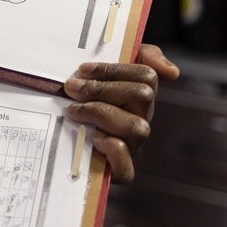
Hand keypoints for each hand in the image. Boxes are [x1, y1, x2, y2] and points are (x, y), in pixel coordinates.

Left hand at [63, 43, 179, 182]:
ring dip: (101, 114)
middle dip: (102, 89)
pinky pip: (127, 169)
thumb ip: (140, 55)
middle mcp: (140, 119)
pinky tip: (94, 138)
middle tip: (71, 88)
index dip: (115, 70)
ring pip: (137, 127)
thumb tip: (173, 73)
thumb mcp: (103, 67)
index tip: (83, 69)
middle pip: (142, 97)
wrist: (54, 132)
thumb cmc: (80, 94)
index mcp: (138, 95)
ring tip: (73, 111)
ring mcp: (132, 145)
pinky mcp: (117, 171)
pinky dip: (114, 153)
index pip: (146, 75)